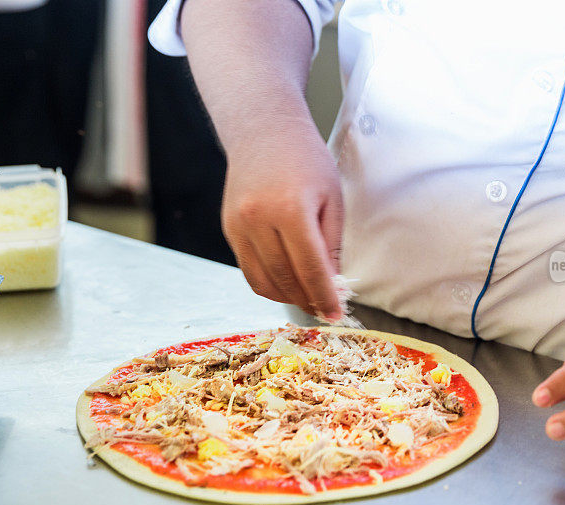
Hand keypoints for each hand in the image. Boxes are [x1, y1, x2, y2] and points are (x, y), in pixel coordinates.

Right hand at [221, 116, 342, 318]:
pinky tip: (287, 284)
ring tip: (307, 299)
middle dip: (307, 300)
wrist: (263, 130)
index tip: (335, 315)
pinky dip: (268, 284)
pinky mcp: (229, 228)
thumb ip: (331, 244)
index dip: (324, 296)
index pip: (310, 268)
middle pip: (285, 278)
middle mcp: (258, 219)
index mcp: (290, 210)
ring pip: (262, 281)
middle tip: (324, 310)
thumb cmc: (306, 160)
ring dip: (287, 297)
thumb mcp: (332, 198)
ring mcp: (238, 225)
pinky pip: (249, 269)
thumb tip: (332, 285)